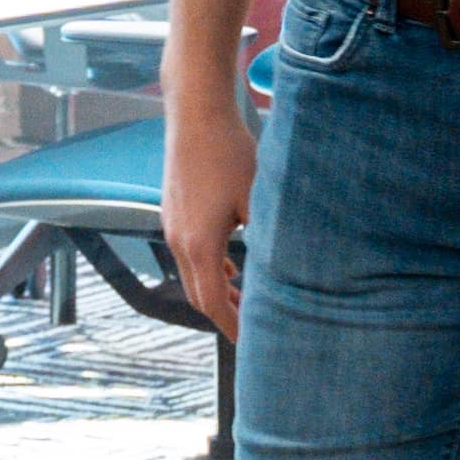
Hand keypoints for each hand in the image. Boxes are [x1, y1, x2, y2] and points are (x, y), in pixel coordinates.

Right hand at [163, 79, 259, 339]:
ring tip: (244, 302)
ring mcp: (172, 225)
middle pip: (198, 294)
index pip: (213, 302)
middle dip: (224, 314)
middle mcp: (179, 240)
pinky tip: (228, 267)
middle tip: (249, 331)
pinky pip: (189, 253)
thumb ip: (268, 238)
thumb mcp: (258, 199)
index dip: (232, 326)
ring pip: (192, 273)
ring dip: (216, 291)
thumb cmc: (229, 153)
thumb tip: (287, 269)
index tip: (250, 344)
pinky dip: (208, 269)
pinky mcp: (174, 211)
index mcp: (199, 245)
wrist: (196, 115)